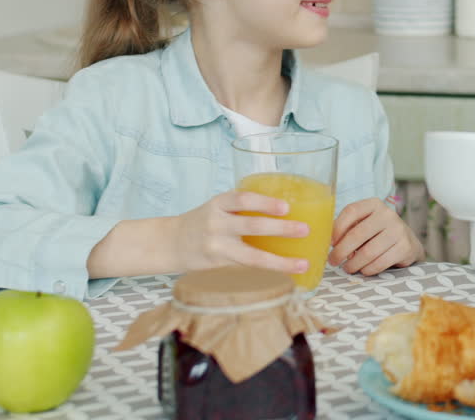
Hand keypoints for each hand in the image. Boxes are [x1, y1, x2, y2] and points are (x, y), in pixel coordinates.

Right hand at [171, 190, 310, 274]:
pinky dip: (268, 272)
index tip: (286, 207)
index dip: (265, 203)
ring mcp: (216, 247)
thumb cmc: (202, 222)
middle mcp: (216, 224)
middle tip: (304, 229)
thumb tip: (284, 209)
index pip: (242, 199)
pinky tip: (285, 275)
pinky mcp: (218, 266)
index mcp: (218, 204)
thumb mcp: (217, 207)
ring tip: (302, 263)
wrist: (170, 243)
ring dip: (280, 261)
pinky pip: (247, 270)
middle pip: (251, 226)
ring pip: (252, 257)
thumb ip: (241, 207)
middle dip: (281, 229)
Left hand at [328, 198, 423, 275]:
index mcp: (374, 204)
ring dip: (353, 264)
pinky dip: (368, 269)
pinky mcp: (405, 247)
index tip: (330, 243)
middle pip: (357, 234)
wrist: (408, 243)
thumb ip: (349, 229)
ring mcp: (398, 230)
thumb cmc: (378, 234)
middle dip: (341, 251)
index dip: (337, 228)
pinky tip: (363, 270)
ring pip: (368, 252)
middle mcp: (387, 214)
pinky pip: (380, 263)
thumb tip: (333, 244)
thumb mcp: (364, 224)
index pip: (351, 211)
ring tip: (348, 268)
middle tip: (333, 261)